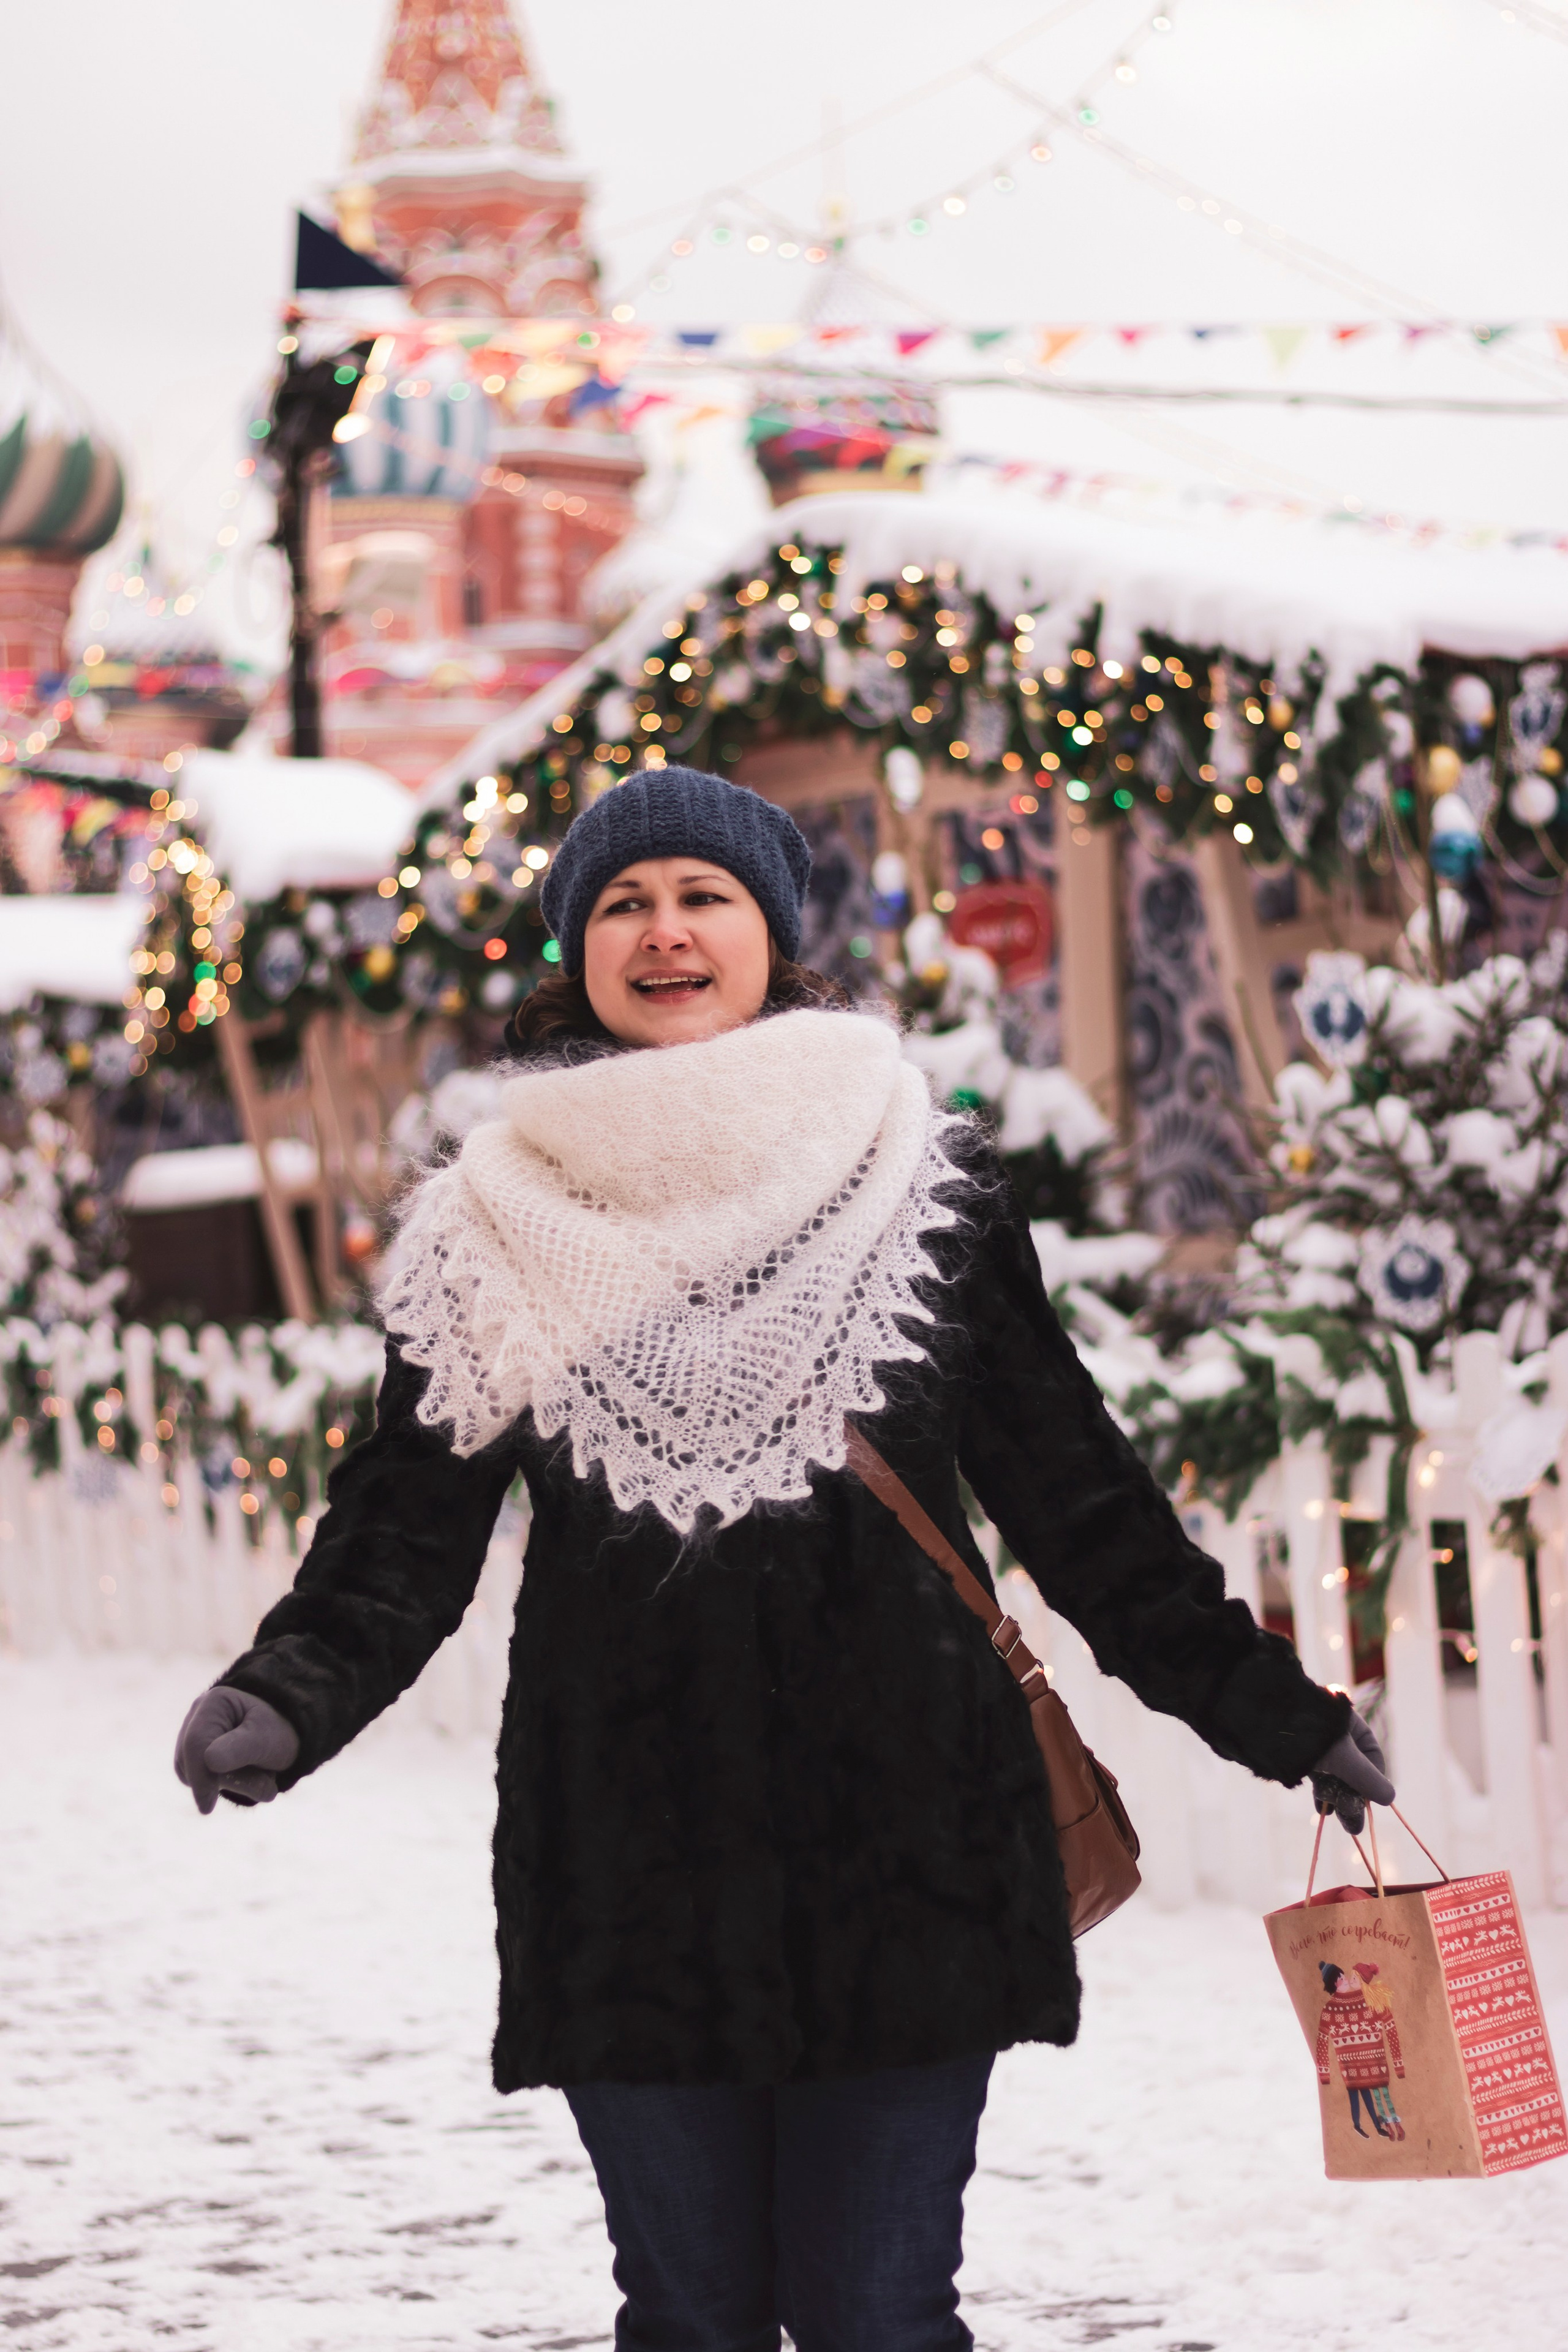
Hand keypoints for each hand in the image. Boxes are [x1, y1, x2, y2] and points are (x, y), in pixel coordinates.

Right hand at [175, 1687, 299, 1815]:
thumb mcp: (266, 1739)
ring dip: (231, 1784)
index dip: (200, 1776)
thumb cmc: (276, 1734)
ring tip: (263, 1777)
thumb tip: (209, 1760)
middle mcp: (196, 1718)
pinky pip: (201, 1783)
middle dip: (226, 1781)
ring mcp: (192, 1739)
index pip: (196, 1742)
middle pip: (192, 1761)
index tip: (207, 1807)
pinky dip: (228, 1786)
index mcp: (214, 1703)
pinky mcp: (194, 1760)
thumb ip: (241, 1749)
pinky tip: (251, 1778)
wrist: (282, 1739)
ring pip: (194, 1776)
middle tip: (265, 1786)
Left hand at [1311, 1706, 1393, 1834]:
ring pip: (1335, 1776)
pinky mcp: (1301, 1754)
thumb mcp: (1343, 1758)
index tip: (1374, 1801)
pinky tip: (1323, 1810)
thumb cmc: (1311, 1735)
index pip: (1372, 1755)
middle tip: (1355, 1827)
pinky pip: (1318, 1776)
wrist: (1265, 1723)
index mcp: (1350, 1723)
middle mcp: (1336, 1732)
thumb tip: (1389, 1798)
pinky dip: (1321, 1793)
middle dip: (1354, 1799)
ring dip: (1339, 1800)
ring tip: (1345, 1825)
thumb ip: (1366, 1778)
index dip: (1374, 1780)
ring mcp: (1318, 1744)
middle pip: (1353, 1770)